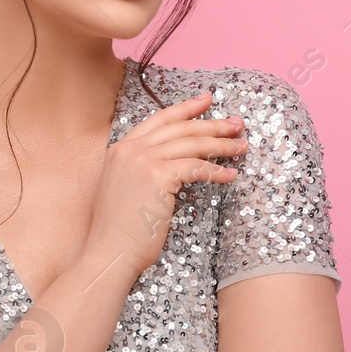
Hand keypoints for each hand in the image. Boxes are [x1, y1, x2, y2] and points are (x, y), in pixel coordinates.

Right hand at [84, 90, 245, 278]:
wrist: (109, 251)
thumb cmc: (119, 230)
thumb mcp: (124, 188)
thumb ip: (140, 169)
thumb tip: (173, 164)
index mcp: (120, 149)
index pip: (159, 120)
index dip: (185, 108)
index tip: (206, 100)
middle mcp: (130, 149)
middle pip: (180, 128)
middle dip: (212, 124)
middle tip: (236, 124)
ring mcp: (142, 161)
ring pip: (191, 145)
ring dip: (221, 144)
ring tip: (241, 146)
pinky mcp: (157, 177)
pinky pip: (196, 168)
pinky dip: (217, 170)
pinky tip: (231, 174)